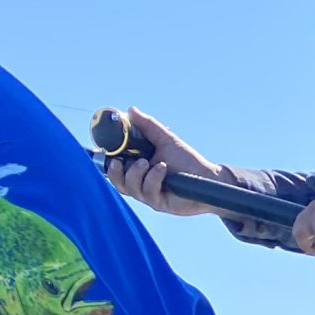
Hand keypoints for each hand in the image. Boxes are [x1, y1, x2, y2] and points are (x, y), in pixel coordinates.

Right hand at [104, 108, 224, 216]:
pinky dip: (153, 178)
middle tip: (119, 161)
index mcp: (139, 170)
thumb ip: (147, 126)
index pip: (116, 170)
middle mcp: (142, 184)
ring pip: (132, 188)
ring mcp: (151, 196)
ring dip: (136, 173)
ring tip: (147, 162)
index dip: (108, 163)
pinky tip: (162, 168)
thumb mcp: (165, 139)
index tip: (106, 151)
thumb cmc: (187, 161)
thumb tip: (130, 110)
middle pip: (119, 183)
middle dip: (115, 172)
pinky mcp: (161, 203)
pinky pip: (150, 192)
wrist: (208, 178)